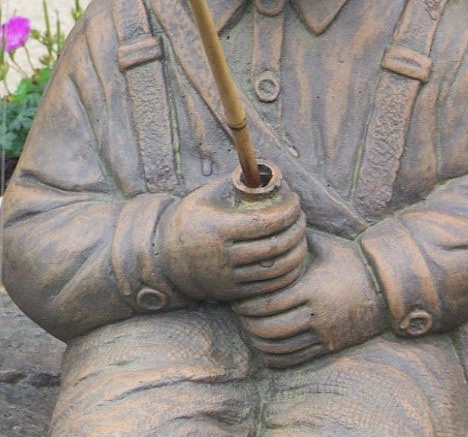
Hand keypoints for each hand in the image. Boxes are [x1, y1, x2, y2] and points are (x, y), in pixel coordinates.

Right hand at [156, 175, 307, 301]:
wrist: (166, 258)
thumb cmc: (190, 221)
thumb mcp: (202, 198)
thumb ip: (232, 185)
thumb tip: (265, 173)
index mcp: (217, 229)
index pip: (264, 222)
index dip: (287, 212)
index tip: (295, 201)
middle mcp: (223, 256)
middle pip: (275, 246)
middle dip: (296, 230)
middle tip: (301, 218)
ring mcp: (229, 277)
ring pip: (277, 269)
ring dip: (297, 252)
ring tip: (300, 237)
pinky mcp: (234, 294)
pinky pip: (271, 287)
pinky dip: (289, 273)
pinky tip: (293, 259)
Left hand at [233, 230, 385, 367]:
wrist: (387, 286)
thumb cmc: (349, 259)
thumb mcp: (320, 245)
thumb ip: (290, 241)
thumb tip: (261, 229)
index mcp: (311, 288)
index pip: (267, 303)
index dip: (246, 302)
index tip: (237, 295)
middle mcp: (317, 315)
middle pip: (268, 329)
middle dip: (246, 322)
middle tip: (239, 311)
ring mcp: (324, 334)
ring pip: (279, 347)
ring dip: (257, 339)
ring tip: (249, 326)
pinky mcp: (330, 347)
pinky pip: (294, 359)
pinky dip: (274, 355)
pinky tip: (265, 344)